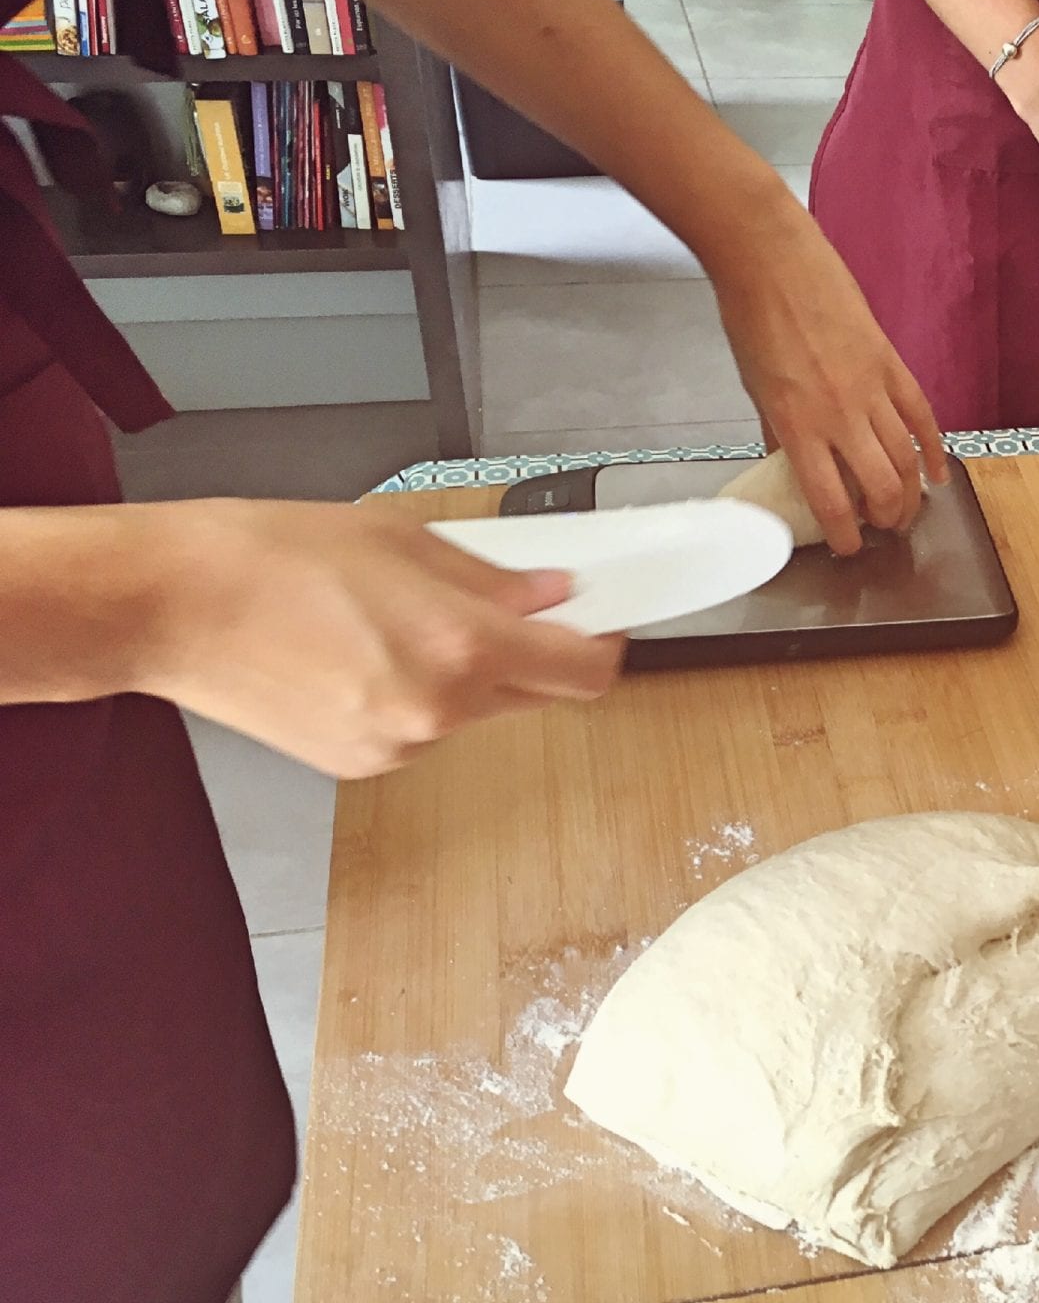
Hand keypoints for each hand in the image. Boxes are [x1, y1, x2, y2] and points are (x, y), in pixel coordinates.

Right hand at [134, 500, 622, 778]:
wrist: (170, 606)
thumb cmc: (267, 557)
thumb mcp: (402, 539)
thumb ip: (493, 577)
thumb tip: (551, 594)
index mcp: (460, 647)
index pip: (581, 673)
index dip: (604, 647)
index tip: (602, 626)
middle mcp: (439, 711)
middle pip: (535, 696)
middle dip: (533, 654)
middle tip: (509, 609)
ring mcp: (399, 746)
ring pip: (475, 713)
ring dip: (467, 675)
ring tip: (397, 623)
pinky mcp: (361, 764)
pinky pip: (422, 729)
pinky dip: (416, 696)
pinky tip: (360, 656)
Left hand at [711, 199, 948, 554]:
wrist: (770, 259)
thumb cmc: (751, 319)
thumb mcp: (754, 387)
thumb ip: (777, 431)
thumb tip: (787, 461)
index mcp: (797, 426)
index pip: (831, 500)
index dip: (845, 534)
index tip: (848, 547)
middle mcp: (839, 415)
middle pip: (881, 486)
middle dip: (887, 518)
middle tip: (884, 528)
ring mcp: (870, 388)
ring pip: (906, 457)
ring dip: (911, 493)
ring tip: (908, 510)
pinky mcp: (889, 362)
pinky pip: (920, 416)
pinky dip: (932, 449)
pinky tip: (937, 472)